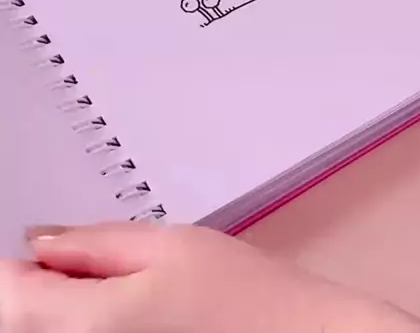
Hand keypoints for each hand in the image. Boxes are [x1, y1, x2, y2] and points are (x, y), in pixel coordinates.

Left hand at [0, 222, 419, 332]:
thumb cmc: (247, 298)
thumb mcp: (168, 245)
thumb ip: (93, 244)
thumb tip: (39, 242)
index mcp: (92, 326)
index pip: (4, 297)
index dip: (8, 269)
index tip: (24, 252)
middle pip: (19, 322)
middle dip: (33, 290)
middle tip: (69, 265)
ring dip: (55, 312)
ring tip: (105, 290)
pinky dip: (83, 329)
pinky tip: (121, 318)